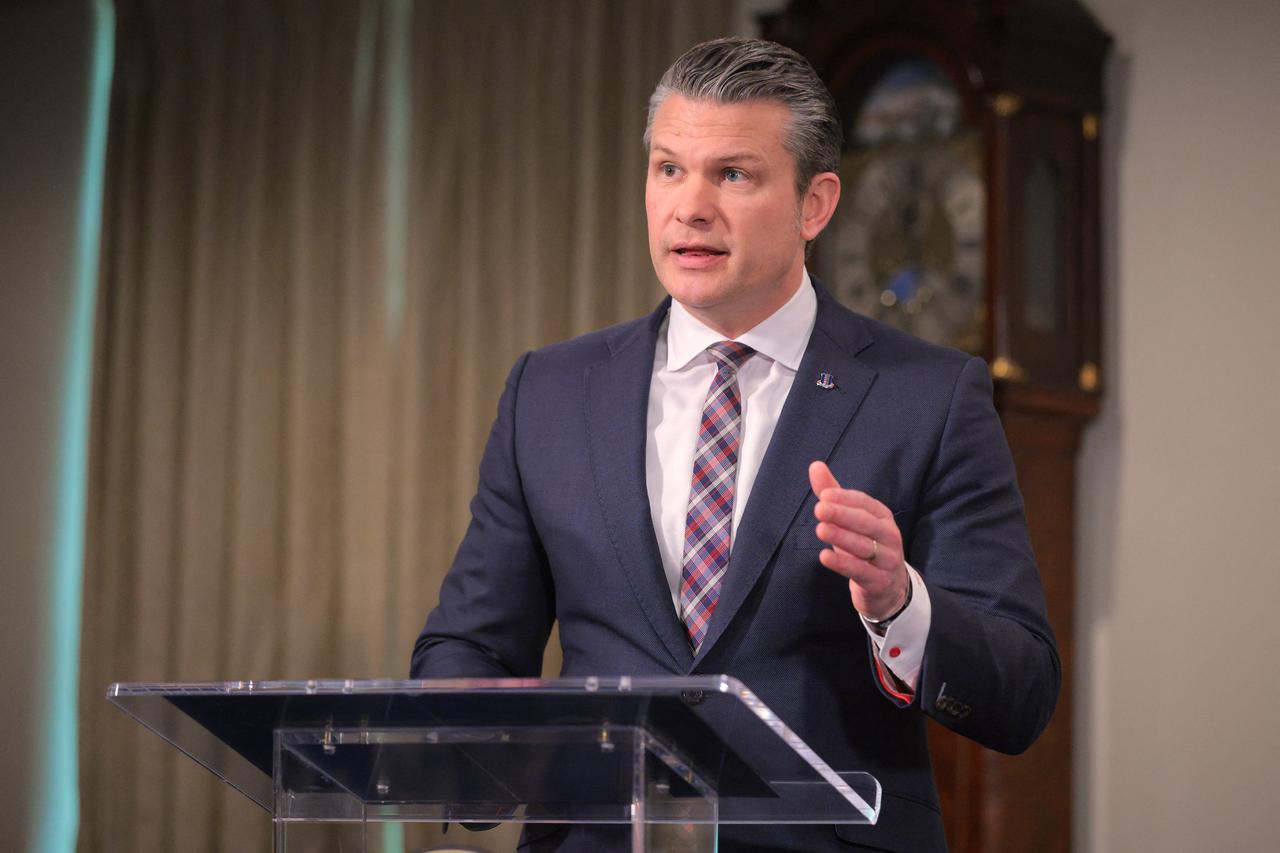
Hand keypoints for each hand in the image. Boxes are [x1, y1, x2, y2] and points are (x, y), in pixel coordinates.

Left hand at [809, 460, 908, 620]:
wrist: (888, 587)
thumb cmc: (865, 545)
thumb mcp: (851, 519)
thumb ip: (833, 494)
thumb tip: (815, 465)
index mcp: (881, 516)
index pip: (864, 503)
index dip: (845, 499)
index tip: (824, 495)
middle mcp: (888, 535)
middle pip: (866, 523)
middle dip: (843, 515)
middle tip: (820, 509)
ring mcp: (886, 559)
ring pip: (864, 546)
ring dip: (842, 537)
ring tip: (820, 529)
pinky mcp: (878, 581)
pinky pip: (860, 571)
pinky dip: (843, 564)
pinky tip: (825, 557)